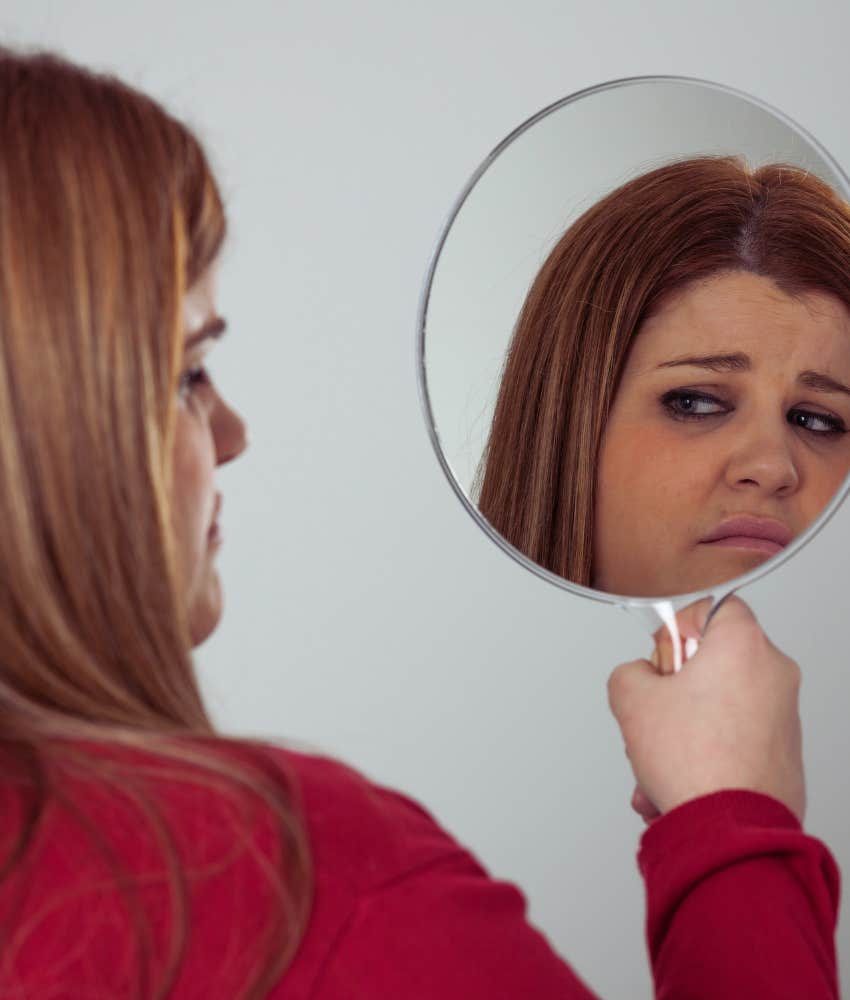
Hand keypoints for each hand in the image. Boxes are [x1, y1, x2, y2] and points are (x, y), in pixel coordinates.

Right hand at [608, 595, 805, 821]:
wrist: (729, 831)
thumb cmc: (694, 763)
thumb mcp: (630, 698)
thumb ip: (630, 672)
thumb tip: (641, 679)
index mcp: (744, 645)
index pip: (712, 606)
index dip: (678, 627)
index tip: (663, 657)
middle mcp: (774, 674)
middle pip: (713, 661)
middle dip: (674, 690)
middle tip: (657, 711)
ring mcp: (785, 716)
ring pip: (719, 705)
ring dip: (682, 730)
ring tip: (658, 763)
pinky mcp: (784, 753)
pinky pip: (734, 738)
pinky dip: (705, 753)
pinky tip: (676, 784)